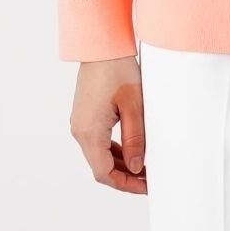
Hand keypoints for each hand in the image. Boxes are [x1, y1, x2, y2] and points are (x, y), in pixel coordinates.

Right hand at [69, 55, 147, 193]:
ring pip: (99, 154)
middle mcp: (80, 130)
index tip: (146, 186)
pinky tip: (132, 148)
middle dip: (125, 175)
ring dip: (120, 163)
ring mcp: (81, 122)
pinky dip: (114, 149)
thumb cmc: (117, 68)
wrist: (101, 44)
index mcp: (89, 131)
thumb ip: (135, 138)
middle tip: (149, 178)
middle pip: (101, 166)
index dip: (126, 184)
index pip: (104, 173)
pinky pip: (98, 140)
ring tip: (145, 165)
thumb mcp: (134, 104)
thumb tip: (137, 167)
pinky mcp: (85, 114)